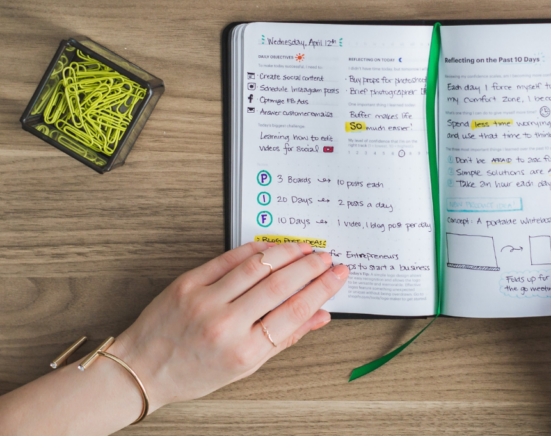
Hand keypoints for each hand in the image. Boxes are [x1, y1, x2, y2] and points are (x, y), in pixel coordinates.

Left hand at [109, 241, 348, 410]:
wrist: (142, 369)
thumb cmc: (193, 373)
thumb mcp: (245, 367)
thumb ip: (285, 339)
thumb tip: (320, 316)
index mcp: (243, 351)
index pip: (295, 312)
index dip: (322, 289)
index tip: (337, 275)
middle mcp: (225, 324)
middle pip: (280, 285)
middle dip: (310, 267)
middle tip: (326, 257)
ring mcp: (205, 300)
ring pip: (258, 266)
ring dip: (287, 252)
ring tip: (304, 248)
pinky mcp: (188, 282)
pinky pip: (229, 258)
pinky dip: (255, 249)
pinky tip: (271, 247)